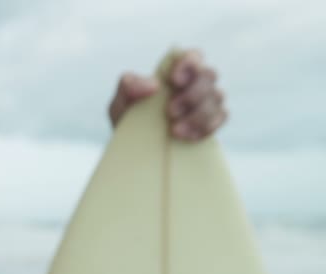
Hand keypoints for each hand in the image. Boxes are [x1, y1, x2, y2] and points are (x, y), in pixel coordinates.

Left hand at [108, 50, 227, 140]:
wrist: (134, 150)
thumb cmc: (128, 120)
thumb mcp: (120, 103)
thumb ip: (128, 87)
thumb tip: (154, 84)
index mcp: (174, 71)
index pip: (193, 56)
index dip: (189, 64)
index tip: (174, 81)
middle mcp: (193, 82)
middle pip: (209, 75)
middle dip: (192, 94)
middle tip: (170, 112)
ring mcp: (205, 102)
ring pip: (217, 97)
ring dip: (199, 115)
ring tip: (175, 131)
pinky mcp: (211, 122)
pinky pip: (221, 117)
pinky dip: (207, 127)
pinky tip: (188, 137)